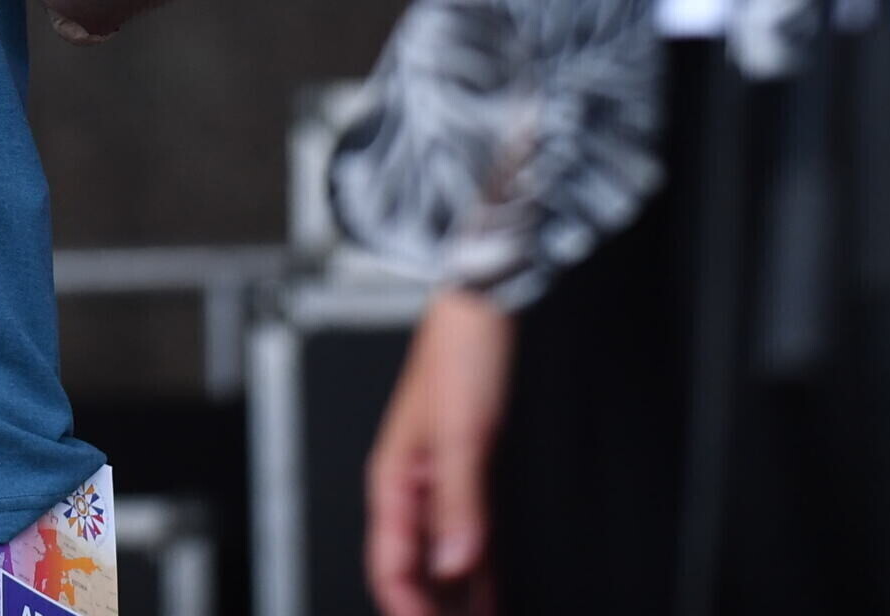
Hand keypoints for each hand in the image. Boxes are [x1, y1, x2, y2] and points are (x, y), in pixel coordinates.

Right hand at [366, 288, 513, 615]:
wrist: (488, 303)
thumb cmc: (460, 350)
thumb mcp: (462, 432)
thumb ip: (460, 500)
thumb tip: (458, 563)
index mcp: (394, 478)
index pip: (390, 565)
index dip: (410, 609)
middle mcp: (416, 488)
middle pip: (416, 571)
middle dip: (434, 611)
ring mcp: (445, 484)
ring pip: (446, 561)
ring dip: (462, 599)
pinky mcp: (477, 476)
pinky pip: (476, 539)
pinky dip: (484, 573)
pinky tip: (499, 593)